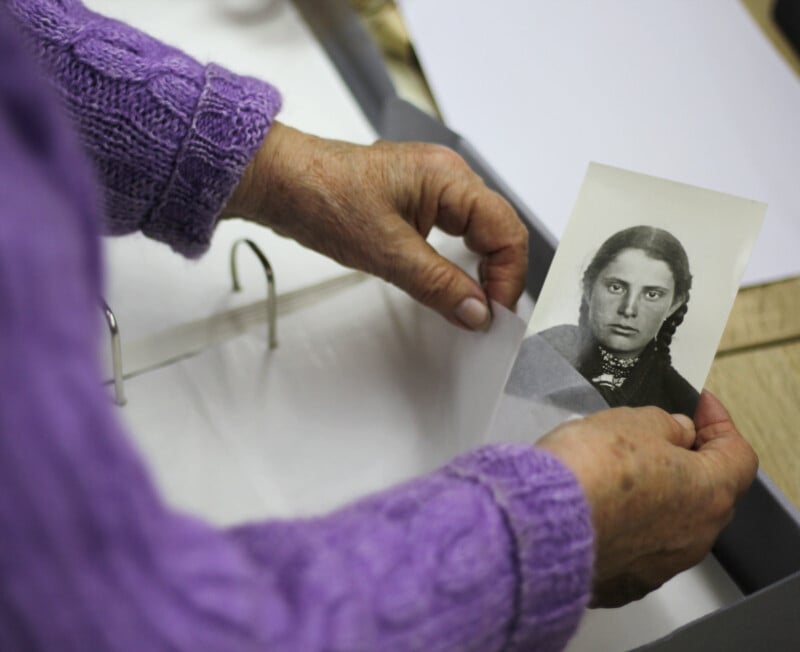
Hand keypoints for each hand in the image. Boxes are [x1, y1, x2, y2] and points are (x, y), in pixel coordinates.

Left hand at [223, 122, 527, 329]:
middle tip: (484, 315)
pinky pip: (454, 231)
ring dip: (480, 269)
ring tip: (469, 304)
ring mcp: (432, 186)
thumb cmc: (322, 197)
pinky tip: (449, 282)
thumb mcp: (386, 252)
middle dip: (498, 275)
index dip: (508, 276)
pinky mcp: (415, 199)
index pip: (506, 230)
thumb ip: (438, 285)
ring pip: (478, 232)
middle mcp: (448, 176)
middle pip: (498, 230)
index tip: (492, 313)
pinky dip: (458, 261)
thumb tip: (476, 311)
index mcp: (449, 177)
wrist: (280, 181)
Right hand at [537, 391, 757, 606]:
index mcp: (709, 494)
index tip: (699, 407)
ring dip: (653, 496)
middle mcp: (693, 537)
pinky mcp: (622, 581)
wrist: (540, 522)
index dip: (718, 423)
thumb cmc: (590, 473)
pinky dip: (624, 526)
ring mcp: (658, 565)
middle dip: (685, 461)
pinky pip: (634, 548)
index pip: (736, 454)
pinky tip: (597, 505)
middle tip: (658, 436)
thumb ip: (666, 424)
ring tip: (617, 470)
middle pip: (705, 492)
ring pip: (669, 523)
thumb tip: (674, 433)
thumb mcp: (635, 421)